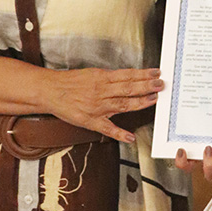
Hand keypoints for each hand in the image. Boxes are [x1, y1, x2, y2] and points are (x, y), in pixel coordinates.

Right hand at [46, 67, 164, 143]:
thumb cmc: (70, 82)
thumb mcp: (91, 73)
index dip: (143, 74)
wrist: (50, 91)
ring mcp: (97, 107)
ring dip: (139, 103)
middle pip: (128, 88)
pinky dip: (119, 134)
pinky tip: (130, 137)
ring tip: (153, 100)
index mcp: (102, 78)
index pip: (127, 75)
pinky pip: (107, 129)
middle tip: (161, 84)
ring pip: (122, 104)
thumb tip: (128, 77)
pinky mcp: (90, 121)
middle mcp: (101, 92)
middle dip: (147, 86)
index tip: (156, 73)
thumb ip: (109, 77)